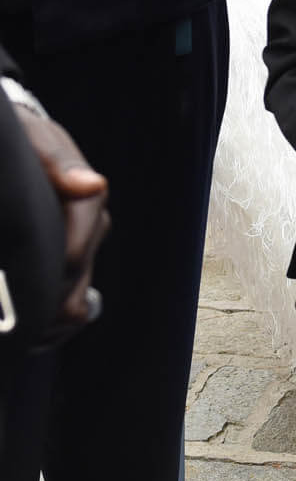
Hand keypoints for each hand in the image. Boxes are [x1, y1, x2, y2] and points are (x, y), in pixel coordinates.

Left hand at [17, 109, 109, 341]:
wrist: (29, 147)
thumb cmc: (29, 142)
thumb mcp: (36, 143)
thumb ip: (58, 163)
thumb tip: (92, 184)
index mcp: (86, 202)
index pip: (74, 254)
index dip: (48, 279)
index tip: (19, 297)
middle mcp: (92, 229)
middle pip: (75, 284)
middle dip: (45, 308)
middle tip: (18, 327)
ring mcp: (83, 248)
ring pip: (77, 301)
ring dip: (50, 322)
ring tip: (23, 337)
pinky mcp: (72, 262)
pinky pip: (75, 304)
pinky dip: (54, 325)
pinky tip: (35, 338)